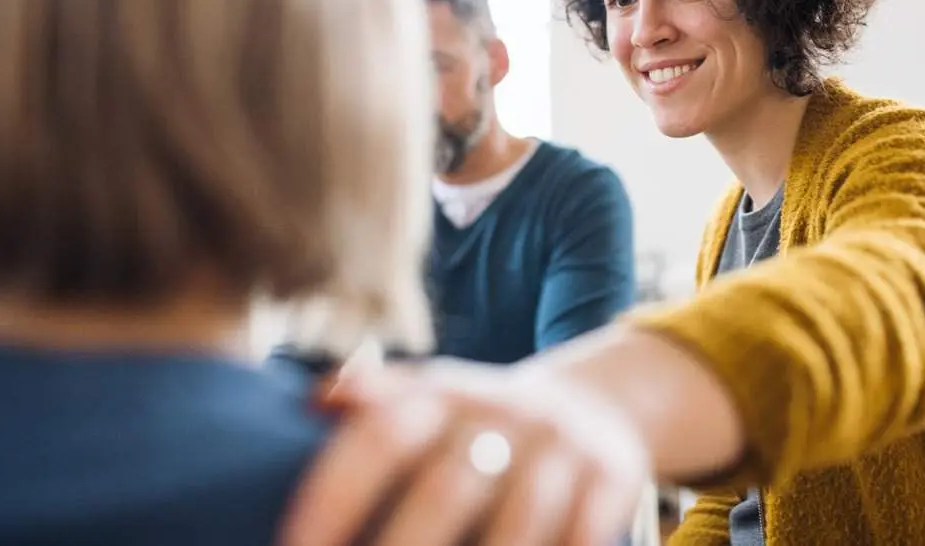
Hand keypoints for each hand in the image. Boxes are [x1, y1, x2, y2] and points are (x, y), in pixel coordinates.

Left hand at [278, 358, 650, 545]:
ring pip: (517, 528)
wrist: (593, 404)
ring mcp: (561, 445)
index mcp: (442, 393)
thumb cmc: (482, 423)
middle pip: (444, 489)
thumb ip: (377, 400)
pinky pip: (581, 539)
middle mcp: (502, 411)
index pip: (379, 437)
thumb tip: (312, 402)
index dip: (333, 498)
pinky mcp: (612, 476)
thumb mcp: (433, 397)